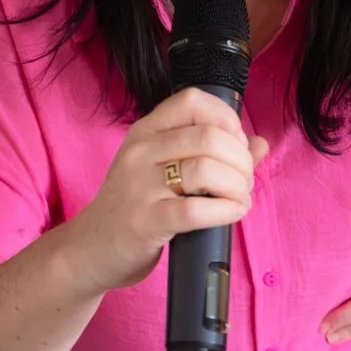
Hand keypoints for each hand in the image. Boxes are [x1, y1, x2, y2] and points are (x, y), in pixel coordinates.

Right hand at [71, 89, 268, 292]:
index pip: (193, 101)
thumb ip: (210, 153)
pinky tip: (233, 213)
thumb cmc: (133, 207)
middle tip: (244, 181)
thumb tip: (260, 143)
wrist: (90, 249)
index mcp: (145, 132)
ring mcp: (140, 185)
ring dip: (237, 186)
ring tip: (239, 199)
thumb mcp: (162, 170)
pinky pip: (196, 210)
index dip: (227, 119)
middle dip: (241, 160)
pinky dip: (226, 211)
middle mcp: (140, 152)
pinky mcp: (145, 220)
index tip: (237, 145)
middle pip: (209, 137)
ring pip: (206, 169)